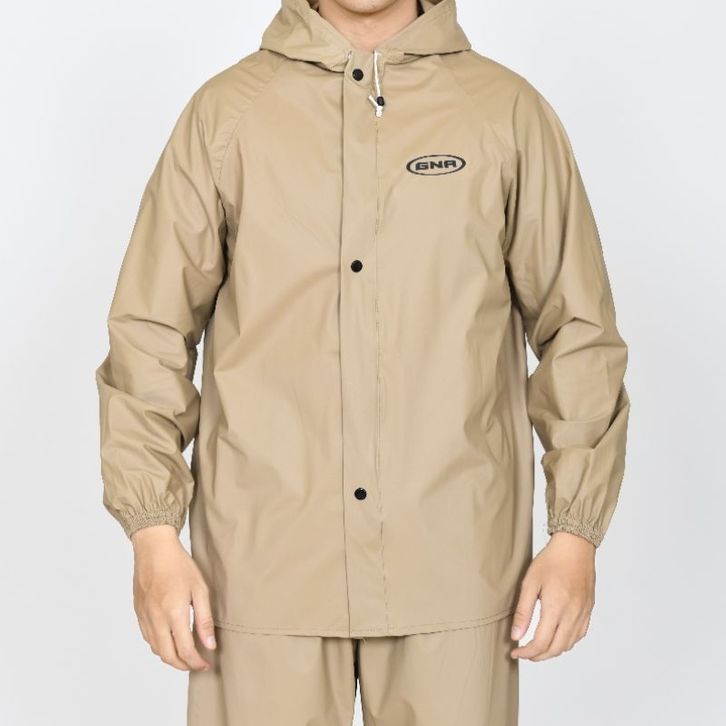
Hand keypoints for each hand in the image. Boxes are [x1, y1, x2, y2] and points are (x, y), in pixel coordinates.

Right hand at [131, 525, 215, 670]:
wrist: (154, 549)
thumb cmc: (179, 565)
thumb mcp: (200, 589)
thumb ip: (205, 619)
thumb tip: (210, 644)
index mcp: (174, 613)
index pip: (185, 650)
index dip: (196, 662)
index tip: (206, 664)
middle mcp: (156, 619)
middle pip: (168, 656)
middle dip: (183, 665)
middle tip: (196, 664)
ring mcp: (145, 617)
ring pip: (156, 649)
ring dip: (170, 657)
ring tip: (186, 653)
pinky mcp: (138, 612)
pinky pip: (148, 637)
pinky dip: (159, 645)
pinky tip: (170, 639)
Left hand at [510, 531, 595, 660]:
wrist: (575, 548)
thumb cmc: (551, 561)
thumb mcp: (530, 582)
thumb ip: (523, 611)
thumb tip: (516, 636)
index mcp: (556, 608)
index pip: (541, 643)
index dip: (526, 653)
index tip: (515, 652)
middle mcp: (572, 615)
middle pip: (555, 649)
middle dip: (537, 656)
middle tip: (524, 653)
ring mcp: (582, 614)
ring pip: (568, 645)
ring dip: (551, 651)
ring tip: (537, 647)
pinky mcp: (588, 610)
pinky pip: (578, 635)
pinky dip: (565, 642)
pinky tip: (555, 637)